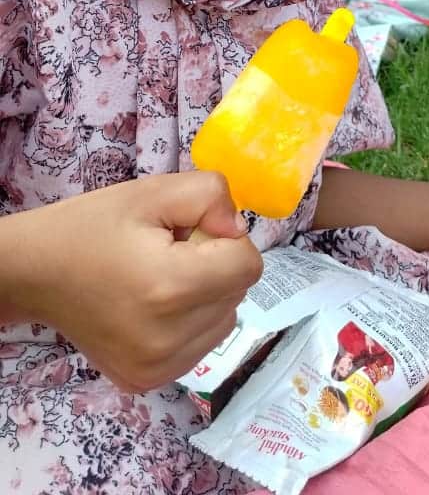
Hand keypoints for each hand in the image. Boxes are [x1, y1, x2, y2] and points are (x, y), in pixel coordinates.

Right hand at [12, 171, 261, 391]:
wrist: (37, 272)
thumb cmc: (94, 226)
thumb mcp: (153, 191)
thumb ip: (211, 197)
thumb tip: (239, 231)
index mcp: (171, 289)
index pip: (247, 266)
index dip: (225, 238)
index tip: (189, 232)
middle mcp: (169, 340)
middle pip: (236, 294)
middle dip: (214, 265)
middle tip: (168, 251)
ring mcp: (158, 369)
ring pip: (224, 322)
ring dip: (207, 297)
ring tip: (160, 279)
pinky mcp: (147, 381)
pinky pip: (199, 347)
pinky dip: (189, 324)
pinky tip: (154, 307)